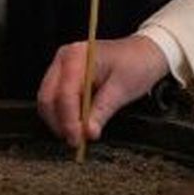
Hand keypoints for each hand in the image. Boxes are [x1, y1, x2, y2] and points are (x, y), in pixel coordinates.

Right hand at [37, 35, 170, 147]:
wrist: (145, 52)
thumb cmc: (137, 63)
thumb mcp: (123, 88)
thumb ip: (102, 110)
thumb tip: (87, 132)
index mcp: (77, 56)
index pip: (65, 93)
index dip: (69, 120)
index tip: (78, 139)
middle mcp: (64, 59)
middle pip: (48, 97)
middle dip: (60, 122)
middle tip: (76, 142)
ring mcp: (62, 67)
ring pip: (48, 101)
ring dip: (59, 121)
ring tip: (77, 136)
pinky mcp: (65, 77)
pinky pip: (56, 100)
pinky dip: (63, 115)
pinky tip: (76, 126)